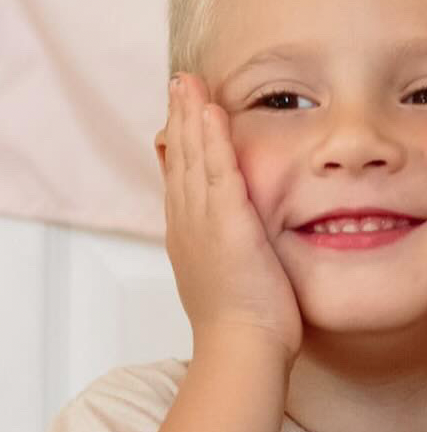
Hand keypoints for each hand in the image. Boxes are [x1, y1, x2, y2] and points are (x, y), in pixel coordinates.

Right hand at [156, 74, 303, 364]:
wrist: (242, 348)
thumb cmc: (245, 325)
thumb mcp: (229, 276)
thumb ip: (228, 248)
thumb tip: (234, 236)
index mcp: (189, 235)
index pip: (179, 177)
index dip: (179, 142)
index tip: (181, 112)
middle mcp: (188, 224)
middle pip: (178, 159)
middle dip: (178, 118)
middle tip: (179, 83)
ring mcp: (203, 223)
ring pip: (191, 158)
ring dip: (190, 117)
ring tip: (188, 83)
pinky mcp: (227, 225)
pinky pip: (217, 172)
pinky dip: (212, 141)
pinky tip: (212, 113)